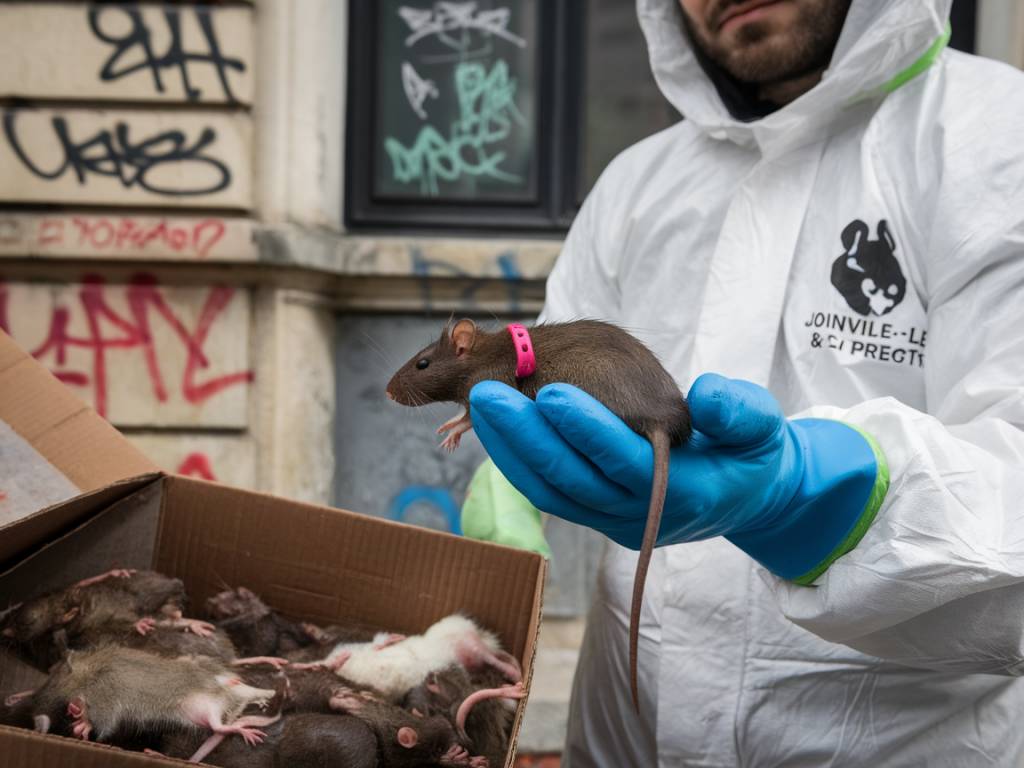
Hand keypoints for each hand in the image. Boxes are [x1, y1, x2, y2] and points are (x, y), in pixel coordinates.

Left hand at [469, 373, 885, 582]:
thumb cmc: (750, 454)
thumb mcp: (762, 429)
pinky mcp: (593, 513)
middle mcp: (637, 514)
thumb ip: (740, 413)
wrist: (741, 497)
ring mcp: (610, 518)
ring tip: (482, 404)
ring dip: (510, 449)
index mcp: (681, 492)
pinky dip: (516, 461)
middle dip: (528, 435)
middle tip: (489, 392)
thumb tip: (706, 396)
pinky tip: (495, 428)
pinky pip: (547, 492)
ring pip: (551, 490)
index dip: (588, 431)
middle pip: (573, 479)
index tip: (552, 392)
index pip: (624, 463)